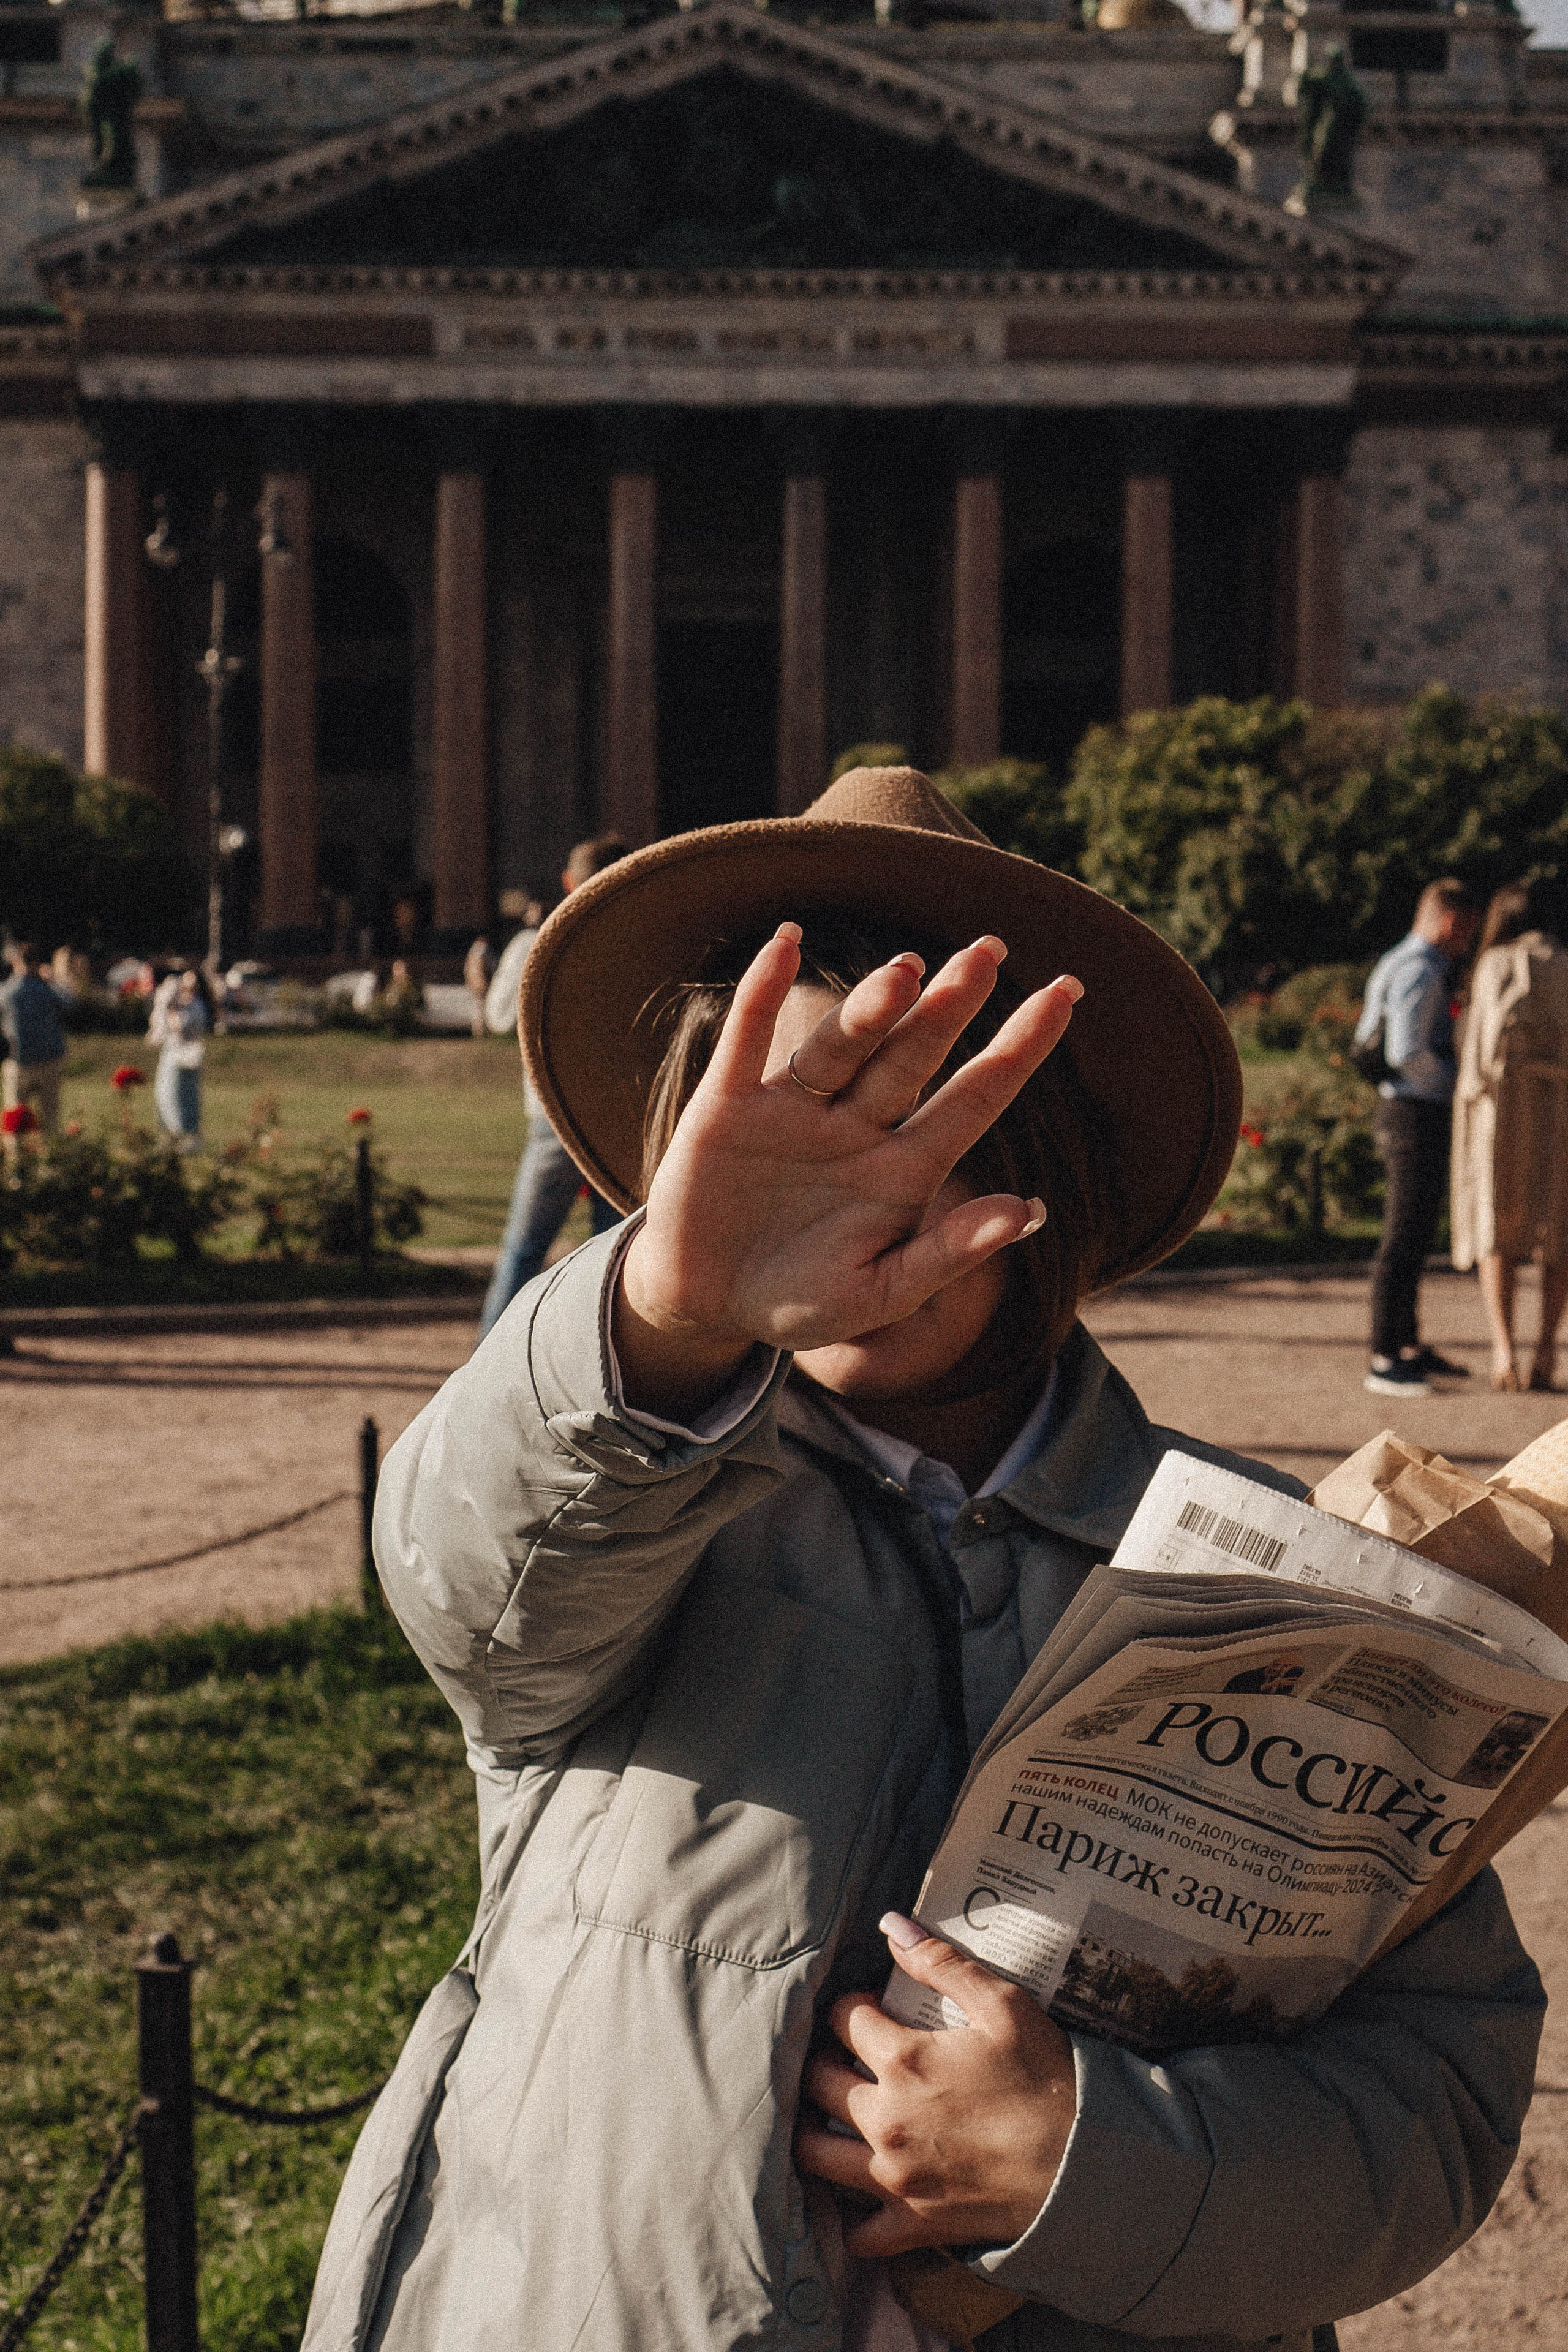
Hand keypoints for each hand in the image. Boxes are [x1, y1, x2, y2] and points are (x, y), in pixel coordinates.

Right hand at [614, 925, 1081, 1414]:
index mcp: (905, 1170)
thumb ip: (949, 1253)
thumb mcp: (880, 1294)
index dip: (1019, 1049)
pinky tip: (788, 942)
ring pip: (842, 1047)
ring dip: (871, 1007)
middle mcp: (857, 1127)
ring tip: (907, 972)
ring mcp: (794, 1112)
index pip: (975, 1098)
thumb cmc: (800, 1305)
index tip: (1067, 992)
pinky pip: (748, 1041)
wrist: (704, 1307)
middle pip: (912, 1057)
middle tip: (989, 952)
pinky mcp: (727, 1107)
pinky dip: (762, 992)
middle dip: (950, 1008)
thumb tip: (1029, 1210)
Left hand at [793, 1916, 1076, 2257]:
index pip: (843, 2019)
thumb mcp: (1003, 2005)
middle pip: (816, 2081)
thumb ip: (942, 1963)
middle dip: (824, 2059)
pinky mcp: (911, 2224)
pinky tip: (861, 2193)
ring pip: (814, 2153)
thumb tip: (892, 1925)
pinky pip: (856, 2232)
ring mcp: (893, 2176)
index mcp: (903, 2060)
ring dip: (813, 2128)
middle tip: (847, 2056)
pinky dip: (851, 2216)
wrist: (1084, 2168)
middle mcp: (885, 2118)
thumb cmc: (1047, 2081)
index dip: (852, 2006)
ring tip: (835, 2115)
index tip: (870, 2008)